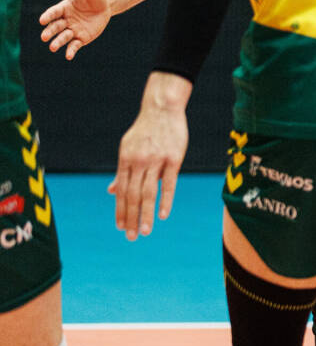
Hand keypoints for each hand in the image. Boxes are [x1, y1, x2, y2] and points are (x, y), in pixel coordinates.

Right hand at [39, 0, 111, 59]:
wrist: (105, 5)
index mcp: (64, 7)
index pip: (54, 12)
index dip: (48, 16)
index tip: (41, 20)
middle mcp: (66, 20)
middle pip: (55, 26)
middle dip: (50, 32)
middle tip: (44, 37)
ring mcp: (73, 29)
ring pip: (63, 37)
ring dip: (58, 42)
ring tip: (52, 47)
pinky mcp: (81, 38)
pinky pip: (75, 45)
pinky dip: (71, 50)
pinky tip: (68, 56)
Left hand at [111, 73, 190, 240]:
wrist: (162, 107)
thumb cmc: (146, 130)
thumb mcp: (129, 148)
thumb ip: (122, 172)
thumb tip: (112, 192)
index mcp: (125, 160)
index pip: (121, 190)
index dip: (120, 210)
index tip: (121, 227)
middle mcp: (137, 161)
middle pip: (132, 195)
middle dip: (131, 217)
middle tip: (131, 237)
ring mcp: (155, 160)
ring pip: (148, 192)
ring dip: (145, 214)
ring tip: (145, 232)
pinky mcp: (173, 158)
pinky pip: (169, 183)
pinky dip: (165, 200)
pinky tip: (163, 215)